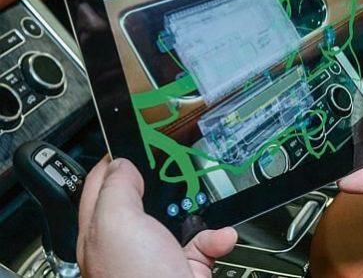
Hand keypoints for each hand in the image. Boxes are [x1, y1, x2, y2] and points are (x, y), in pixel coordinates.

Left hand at [78, 158, 236, 277]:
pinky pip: (206, 241)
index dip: (117, 158)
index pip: (100, 183)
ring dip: (200, 210)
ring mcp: (157, 254)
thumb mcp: (115, 222)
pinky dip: (219, 236)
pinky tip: (221, 236)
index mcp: (99, 228)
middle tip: (181, 168)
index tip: (139, 138)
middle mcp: (127, 241)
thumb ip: (116, 188)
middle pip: (146, 197)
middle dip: (168, 183)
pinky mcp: (185, 266)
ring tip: (208, 204)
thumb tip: (122, 164)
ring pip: (180, 217)